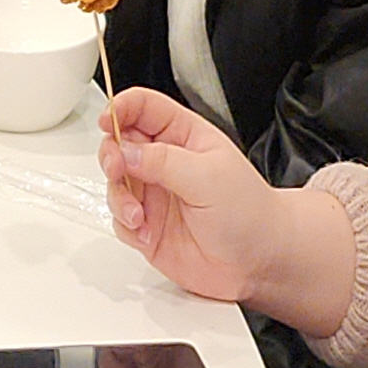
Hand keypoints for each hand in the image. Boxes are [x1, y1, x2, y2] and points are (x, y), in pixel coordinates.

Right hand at [97, 89, 357, 334]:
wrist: (260, 260)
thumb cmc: (249, 212)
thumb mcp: (208, 176)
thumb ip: (162, 161)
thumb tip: (124, 151)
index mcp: (184, 136)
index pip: (143, 107)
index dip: (121, 108)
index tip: (107, 122)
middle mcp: (165, 162)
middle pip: (119, 143)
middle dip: (111, 155)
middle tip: (117, 169)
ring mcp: (154, 194)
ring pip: (114, 183)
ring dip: (119, 198)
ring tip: (138, 215)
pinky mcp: (146, 225)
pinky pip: (118, 219)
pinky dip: (126, 226)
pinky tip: (147, 233)